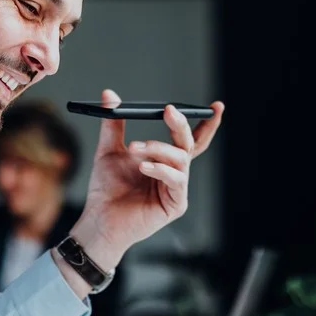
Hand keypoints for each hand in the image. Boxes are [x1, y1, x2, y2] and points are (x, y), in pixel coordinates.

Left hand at [69, 89, 223, 269]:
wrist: (99, 219)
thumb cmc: (106, 189)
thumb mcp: (108, 150)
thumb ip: (113, 124)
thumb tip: (109, 96)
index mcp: (164, 159)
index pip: (190, 138)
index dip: (206, 123)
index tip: (216, 106)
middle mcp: (174, 173)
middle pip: (190, 144)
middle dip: (181, 125)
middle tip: (168, 111)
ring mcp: (176, 189)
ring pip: (181, 159)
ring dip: (158, 148)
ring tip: (135, 148)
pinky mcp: (175, 205)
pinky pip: (176, 181)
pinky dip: (160, 169)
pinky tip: (143, 167)